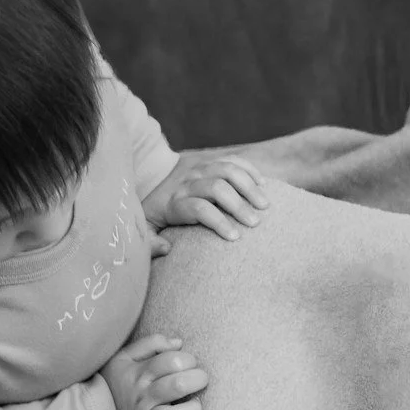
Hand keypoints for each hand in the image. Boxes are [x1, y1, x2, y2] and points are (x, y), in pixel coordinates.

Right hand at [102, 333, 208, 409]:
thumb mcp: (124, 357)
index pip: (172, 360)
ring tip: (193, 406)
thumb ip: (151, 344)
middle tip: (200, 381)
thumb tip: (178, 343)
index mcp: (139, 373)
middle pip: (178, 385)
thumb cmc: (113, 383)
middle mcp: (142, 396)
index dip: (189, 359)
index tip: (190, 364)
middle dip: (198, 380)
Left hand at [143, 152, 268, 242]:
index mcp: (174, 202)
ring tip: (265, 205)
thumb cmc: (153, 211)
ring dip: (249, 186)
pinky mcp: (209, 159)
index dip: (218, 222)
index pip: (199, 208)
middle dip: (239, 205)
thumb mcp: (144, 228)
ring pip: (228, 170)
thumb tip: (167, 249)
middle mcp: (188, 182)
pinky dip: (249, 169)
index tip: (235, 237)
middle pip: (217, 188)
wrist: (149, 176)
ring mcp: (199, 168)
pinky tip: (263, 184)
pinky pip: (232, 159)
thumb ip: (149, 243)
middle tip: (255, 222)